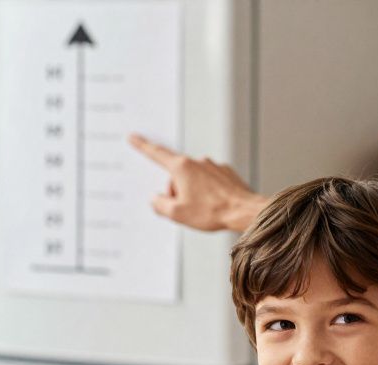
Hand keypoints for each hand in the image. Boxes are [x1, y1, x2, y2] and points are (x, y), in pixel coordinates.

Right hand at [129, 134, 267, 231]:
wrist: (244, 211)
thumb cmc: (212, 212)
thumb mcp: (177, 214)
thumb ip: (160, 204)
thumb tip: (156, 199)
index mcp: (182, 168)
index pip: (156, 154)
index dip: (142, 146)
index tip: (133, 137)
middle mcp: (197, 161)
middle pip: (176, 175)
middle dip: (176, 191)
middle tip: (186, 209)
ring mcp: (213, 166)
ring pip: (193, 179)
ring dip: (193, 192)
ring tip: (204, 209)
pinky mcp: (225, 172)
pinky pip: (209, 181)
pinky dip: (208, 192)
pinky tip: (214, 204)